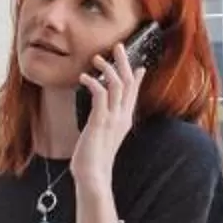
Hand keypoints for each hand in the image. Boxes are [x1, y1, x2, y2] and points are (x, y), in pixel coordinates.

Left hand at [72, 35, 145, 199]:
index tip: (138, 64)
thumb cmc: (92, 158)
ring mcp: (113, 119)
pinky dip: (94, 83)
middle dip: (124, 63)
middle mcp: (122, 117)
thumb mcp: (102, 136)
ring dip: (108, 68)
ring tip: (96, 58)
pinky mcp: (101, 121)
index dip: (136, 77)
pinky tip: (84, 78)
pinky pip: (101, 95)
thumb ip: (104, 123)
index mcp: (124, 120)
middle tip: (118, 46)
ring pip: (118, 85)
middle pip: (130, 83)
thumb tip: (101, 116)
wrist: (92, 175)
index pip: (134, 94)